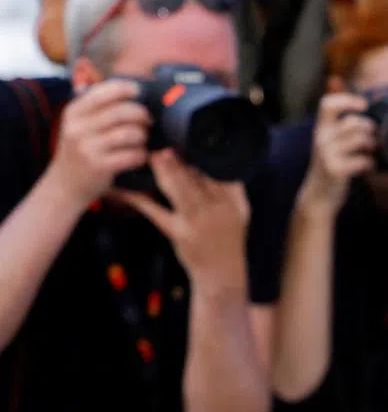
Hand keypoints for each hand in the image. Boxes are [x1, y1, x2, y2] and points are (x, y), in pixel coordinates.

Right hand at [45, 79, 150, 205]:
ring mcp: (88, 147)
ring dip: (143, 136)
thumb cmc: (81, 149)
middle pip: (123, 112)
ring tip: (141, 140)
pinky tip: (139, 156)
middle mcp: (78, 127)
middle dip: (142, 115)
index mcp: (74, 112)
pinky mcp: (100, 166)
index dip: (128, 89)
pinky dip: (141, 155)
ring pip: (130, 133)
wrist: (65, 184)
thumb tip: (129, 88)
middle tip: (148, 121)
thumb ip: (97, 106)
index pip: (105, 92)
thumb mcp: (79, 124)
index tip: (139, 92)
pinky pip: (133, 155)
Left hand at [113, 149, 249, 292]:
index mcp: (234, 201)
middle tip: (162, 141)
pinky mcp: (179, 234)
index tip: (186, 137)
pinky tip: (123, 188)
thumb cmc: (228, 237)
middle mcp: (218, 211)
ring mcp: (198, 223)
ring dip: (164, 172)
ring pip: (179, 191)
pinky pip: (156, 212)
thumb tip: (211, 155)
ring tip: (151, 154)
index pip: (217, 171)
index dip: (201, 153)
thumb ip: (230, 186)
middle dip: (179, 159)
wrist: (223, 274)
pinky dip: (138, 199)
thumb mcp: (239, 210)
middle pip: (197, 178)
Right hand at [299, 91, 374, 210]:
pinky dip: (371, 164)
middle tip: (373, 141)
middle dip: (370, 129)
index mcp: (320, 130)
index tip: (364, 106)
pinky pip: (363, 160)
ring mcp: (327, 155)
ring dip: (372, 146)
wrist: (318, 197)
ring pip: (361, 139)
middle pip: (353, 122)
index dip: (348, 100)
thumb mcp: (331, 144)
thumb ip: (343, 129)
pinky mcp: (335, 170)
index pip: (328, 104)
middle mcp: (321, 139)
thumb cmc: (331, 168)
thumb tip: (371, 116)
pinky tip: (368, 168)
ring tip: (371, 154)